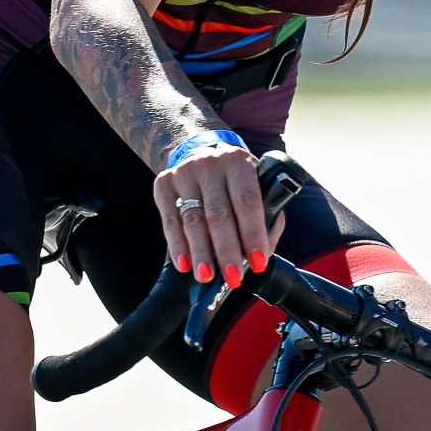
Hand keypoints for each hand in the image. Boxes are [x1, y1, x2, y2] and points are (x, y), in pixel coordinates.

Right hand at [153, 132, 279, 284]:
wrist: (201, 153)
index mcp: (239, 163)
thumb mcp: (258, 187)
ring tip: (206, 276)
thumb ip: (266, 217)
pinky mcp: (164, 183)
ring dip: (200, 252)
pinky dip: (177, 245)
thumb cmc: (235, 181)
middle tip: (233, 277)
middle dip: (226, 249)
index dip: (253, 233)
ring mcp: (184, 173)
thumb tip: (262, 254)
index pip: (247, 201)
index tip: (258, 262)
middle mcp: (211, 164)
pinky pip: (170, 220)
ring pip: (193, 219)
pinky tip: (184, 264)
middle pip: (218, 214)